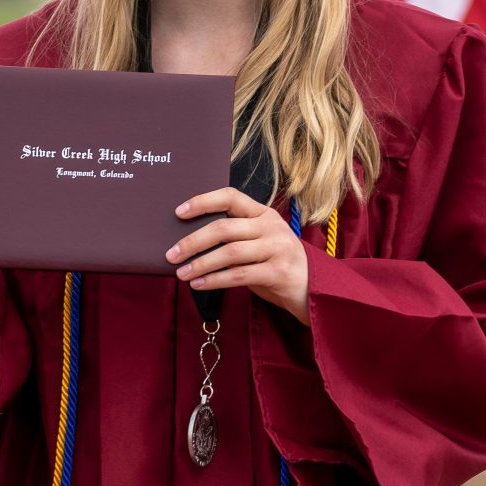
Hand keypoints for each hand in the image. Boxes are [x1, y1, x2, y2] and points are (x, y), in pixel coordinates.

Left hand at [167, 188, 311, 321]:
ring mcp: (278, 248)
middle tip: (171, 254)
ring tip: (181, 273)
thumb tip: (190, 242)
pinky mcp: (279, 272)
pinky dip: (214, 280)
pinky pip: (238, 275)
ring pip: (229, 253)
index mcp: (264, 213)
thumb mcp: (259, 243)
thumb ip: (235, 237)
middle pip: (224, 228)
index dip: (203, 201)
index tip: (179, 212)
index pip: (231, 197)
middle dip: (192, 241)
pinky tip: (199, 284)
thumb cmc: (276, 264)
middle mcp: (272, 227)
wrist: (314, 289)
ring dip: (200, 264)